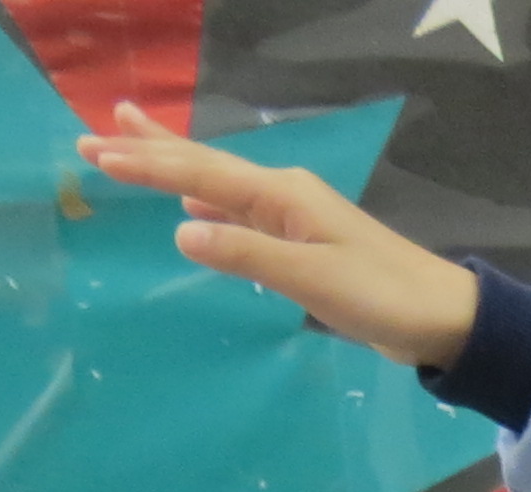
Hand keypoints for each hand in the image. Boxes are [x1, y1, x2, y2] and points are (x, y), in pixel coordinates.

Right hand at [79, 103, 480, 365]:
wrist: (442, 317)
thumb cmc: (381, 296)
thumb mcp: (310, 277)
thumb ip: (246, 254)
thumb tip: (181, 228)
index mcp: (281, 196)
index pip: (198, 173)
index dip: (145, 164)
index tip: (94, 152)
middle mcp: (283, 195)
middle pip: (202, 165)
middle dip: (147, 151)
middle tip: (89, 135)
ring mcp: (293, 217)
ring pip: (216, 183)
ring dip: (171, 167)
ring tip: (130, 144)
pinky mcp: (302, 243)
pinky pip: (238, 210)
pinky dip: (207, 200)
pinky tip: (192, 205)